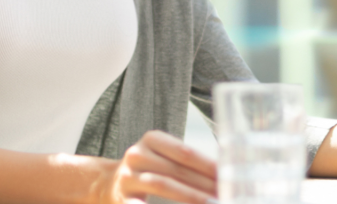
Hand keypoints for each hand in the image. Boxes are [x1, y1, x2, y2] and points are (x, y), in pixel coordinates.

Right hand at [99, 130, 217, 203]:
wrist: (108, 183)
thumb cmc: (148, 169)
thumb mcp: (162, 157)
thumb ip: (187, 162)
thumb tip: (223, 176)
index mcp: (152, 139)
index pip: (185, 152)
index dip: (208, 165)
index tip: (228, 176)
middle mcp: (138, 154)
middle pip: (177, 169)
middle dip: (205, 183)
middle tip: (225, 194)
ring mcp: (128, 176)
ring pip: (163, 184)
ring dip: (191, 196)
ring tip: (212, 203)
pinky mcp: (122, 198)